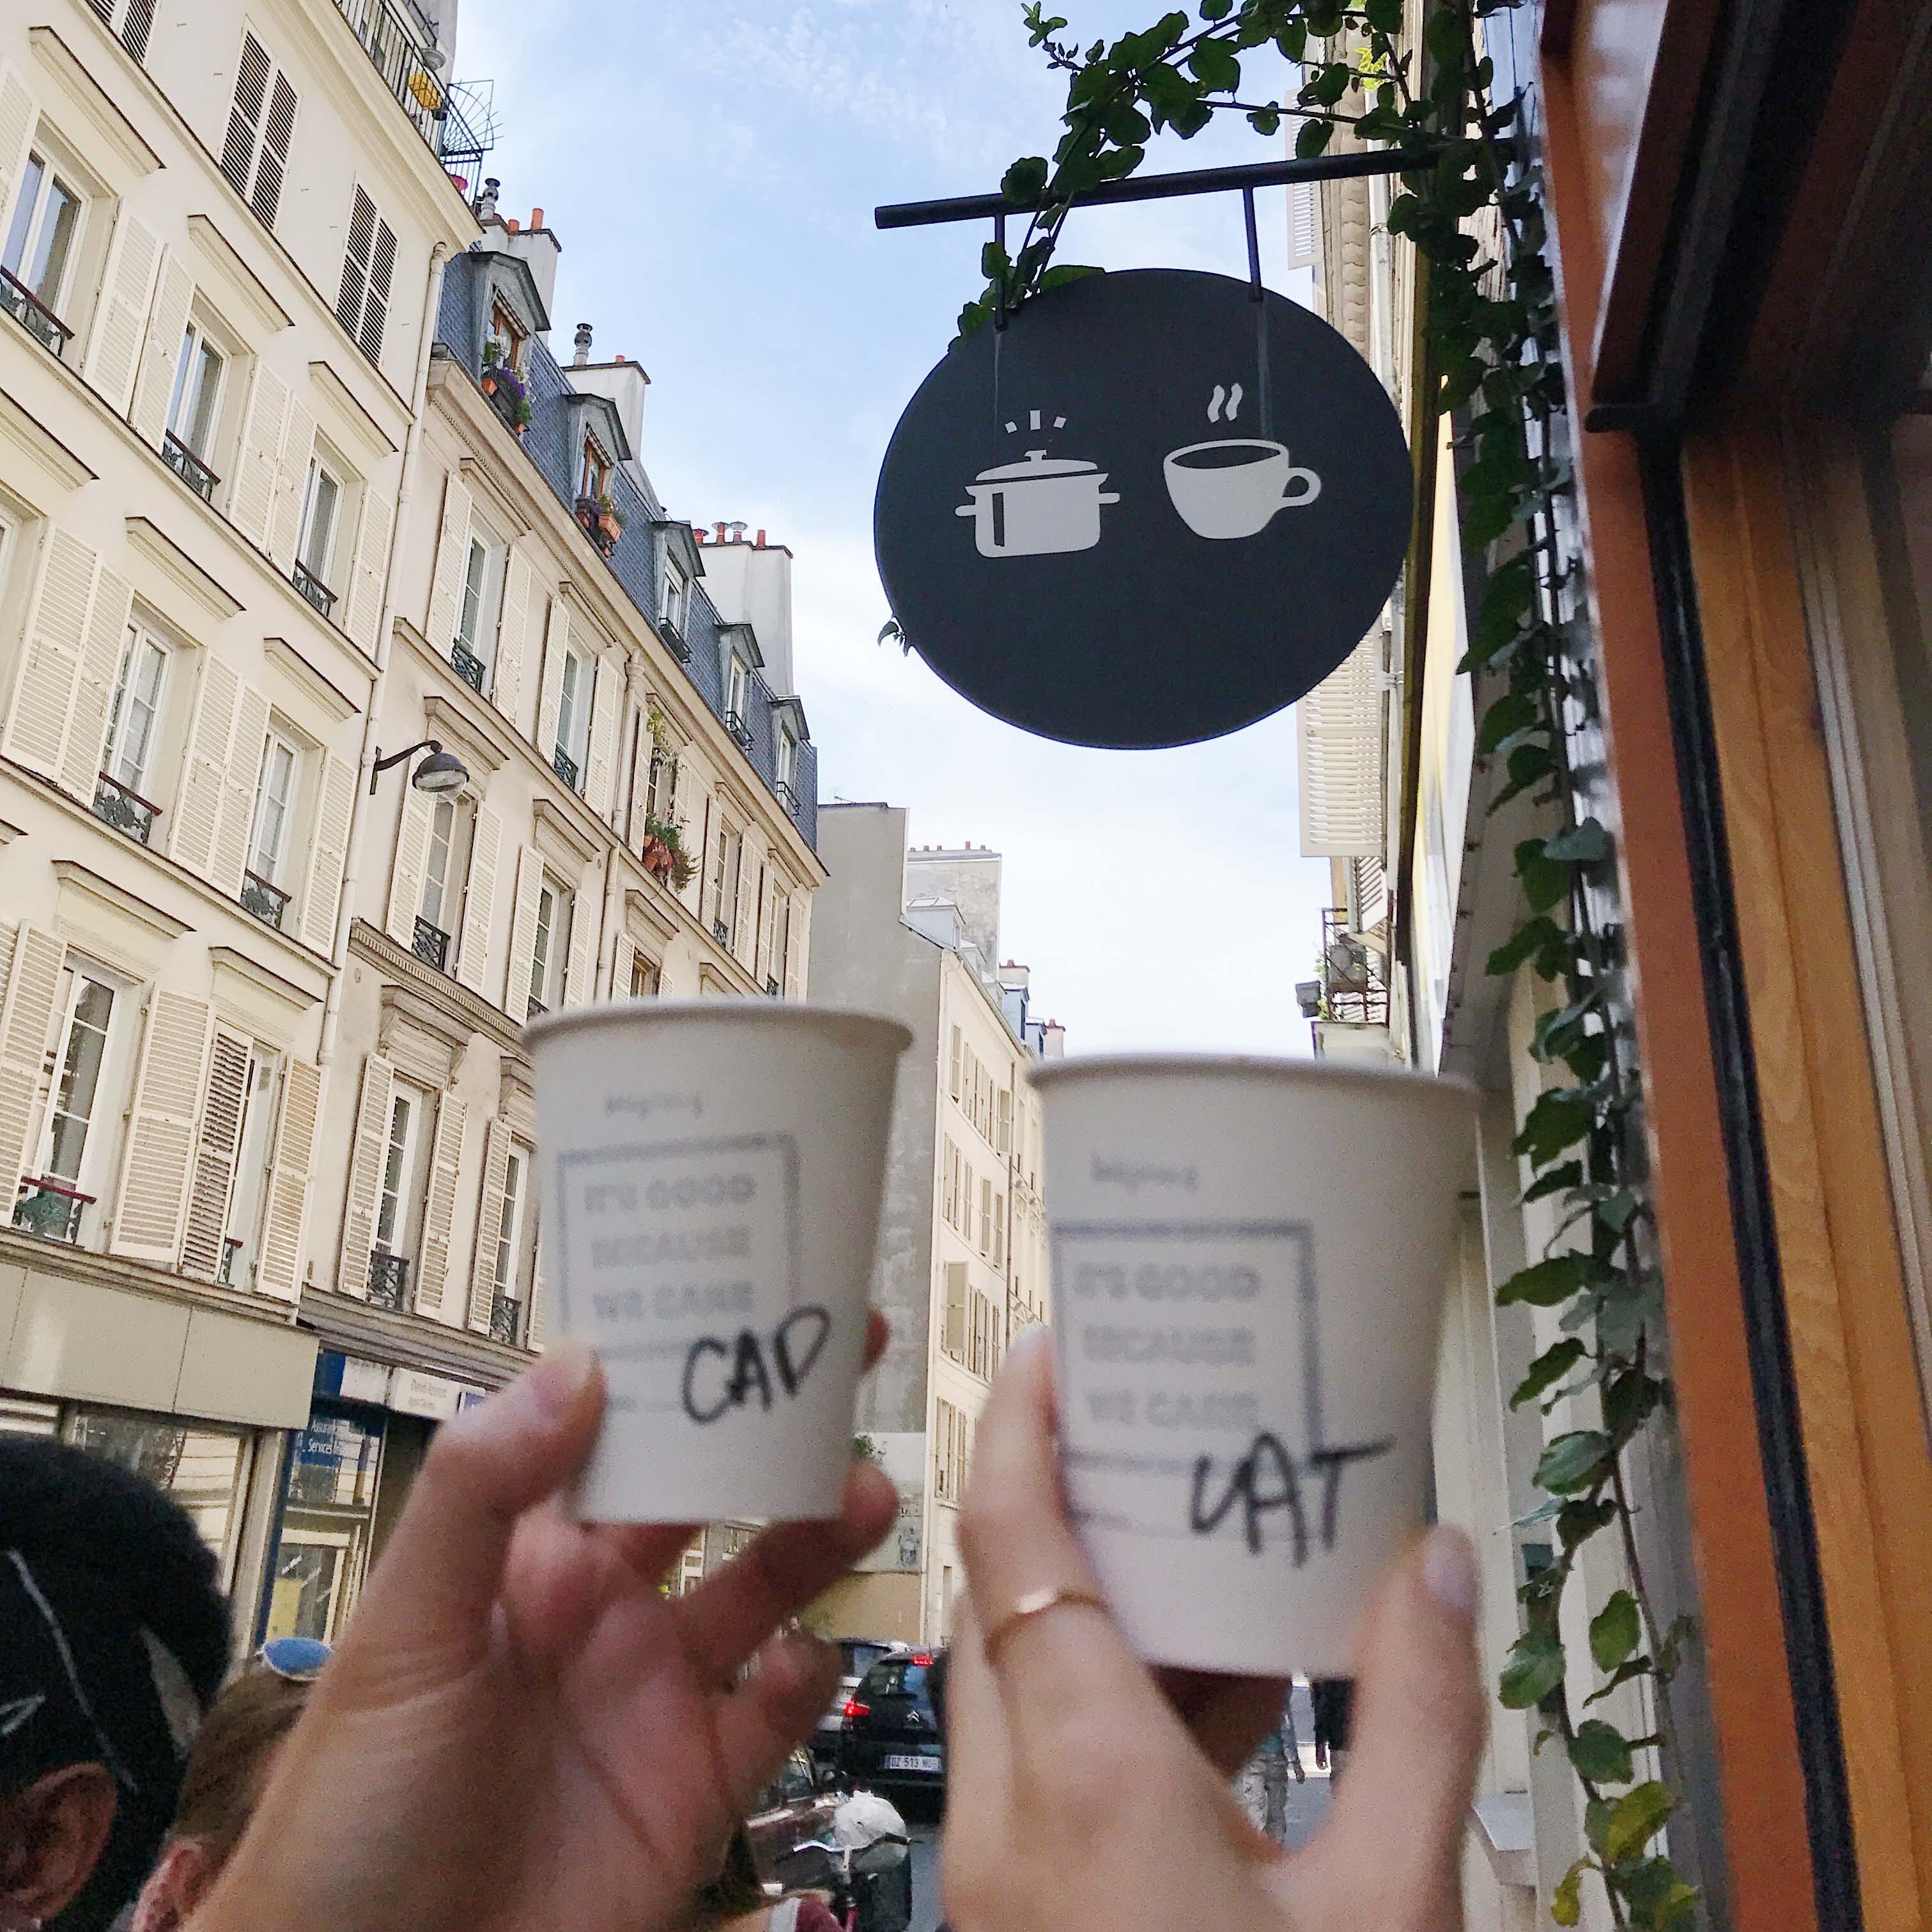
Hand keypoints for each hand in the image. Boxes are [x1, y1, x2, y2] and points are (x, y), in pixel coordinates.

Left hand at [193, 1327, 895, 1931]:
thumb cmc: (347, 1815)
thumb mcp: (402, 1632)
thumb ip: (481, 1494)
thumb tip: (575, 1364)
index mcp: (527, 1558)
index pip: (615, 1430)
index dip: (678, 1361)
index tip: (738, 1292)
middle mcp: (601, 1611)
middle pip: (710, 1494)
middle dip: (774, 1425)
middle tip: (840, 1358)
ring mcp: (654, 1695)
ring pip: (764, 1585)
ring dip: (817, 1531)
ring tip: (862, 1489)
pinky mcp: (697, 1786)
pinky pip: (779, 1712)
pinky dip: (811, 1675)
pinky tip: (807, 1655)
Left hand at [945, 1328, 1483, 1931]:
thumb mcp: (1389, 1908)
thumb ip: (1419, 1724)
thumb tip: (1437, 1564)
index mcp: (1088, 1782)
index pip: (1009, 1543)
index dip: (1022, 1425)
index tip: (1056, 1347)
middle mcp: (1005, 1813)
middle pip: (1003, 1598)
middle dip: (1072, 1503)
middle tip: (1157, 1433)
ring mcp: (995, 1869)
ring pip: (1015, 1685)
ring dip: (1096, 1611)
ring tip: (1209, 1549)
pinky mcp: (1013, 1910)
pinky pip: (1038, 1767)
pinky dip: (1108, 1709)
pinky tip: (1223, 1696)